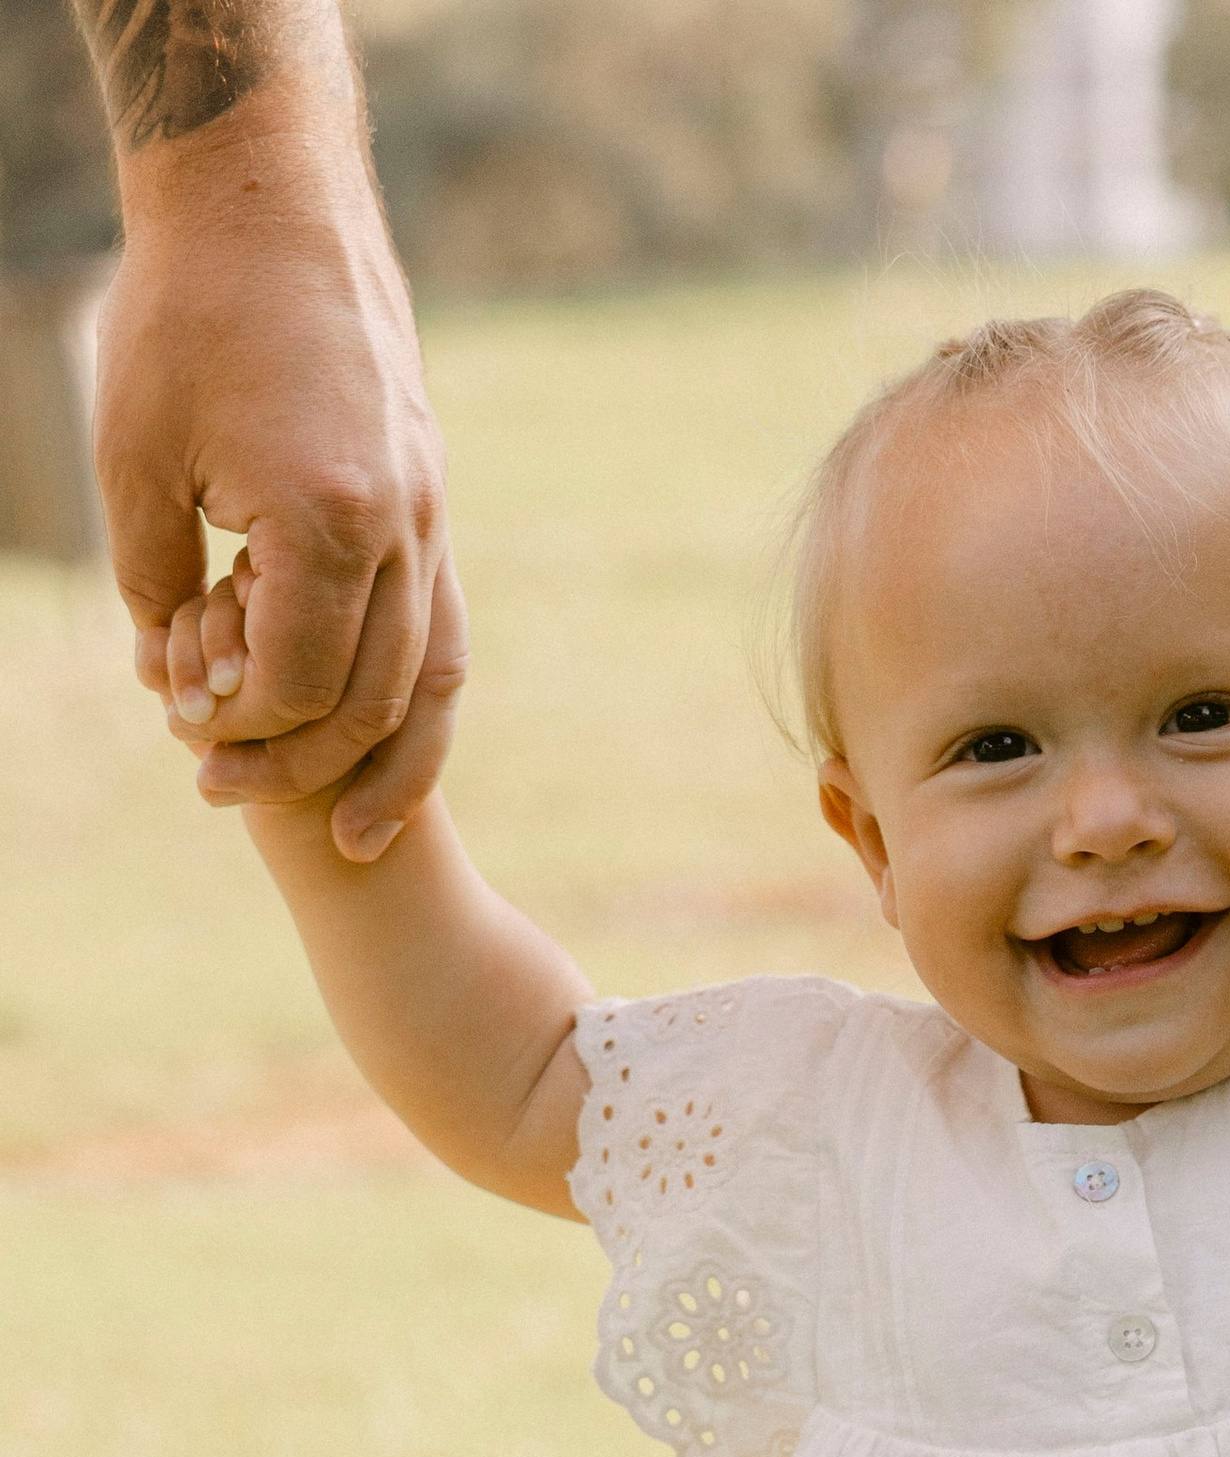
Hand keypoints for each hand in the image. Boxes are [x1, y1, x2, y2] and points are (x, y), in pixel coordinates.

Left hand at [95, 103, 463, 859]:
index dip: (240, 723)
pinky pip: (443, 630)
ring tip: (350, 832)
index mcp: (326, 518)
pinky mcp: (431, 500)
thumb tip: (171, 682)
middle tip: (220, 790)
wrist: (272, 200)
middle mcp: (401, 526)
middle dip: (299, 761)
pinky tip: (380, 739)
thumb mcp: (136, 453)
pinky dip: (415, 701)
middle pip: (371, 698)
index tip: (187, 733)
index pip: (298, 679)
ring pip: (430, 679)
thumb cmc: (188, 314)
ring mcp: (431, 514)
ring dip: (386, 764)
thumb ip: (154, 578)